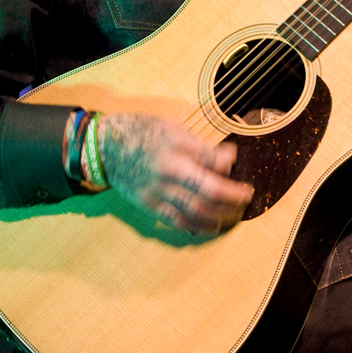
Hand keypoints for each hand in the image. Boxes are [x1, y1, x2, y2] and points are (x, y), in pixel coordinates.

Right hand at [94, 113, 251, 235]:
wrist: (104, 147)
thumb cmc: (140, 131)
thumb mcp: (172, 127)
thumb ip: (198, 145)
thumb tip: (224, 159)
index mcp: (176, 147)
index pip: (214, 160)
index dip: (230, 162)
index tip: (235, 159)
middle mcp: (169, 171)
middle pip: (210, 191)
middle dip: (234, 197)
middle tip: (247, 196)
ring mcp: (158, 191)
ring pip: (197, 210)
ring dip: (221, 215)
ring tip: (235, 214)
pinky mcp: (149, 205)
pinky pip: (177, 220)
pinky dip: (198, 226)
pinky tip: (212, 226)